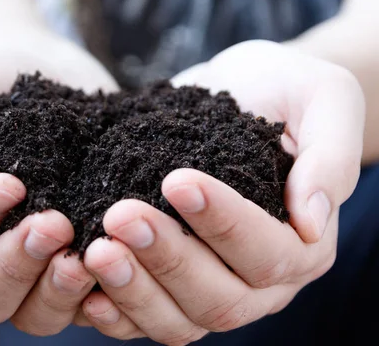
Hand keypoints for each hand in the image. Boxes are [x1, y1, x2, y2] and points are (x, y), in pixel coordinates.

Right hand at [0, 29, 117, 333]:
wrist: (38, 68)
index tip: (9, 182)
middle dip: (14, 266)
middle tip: (53, 223)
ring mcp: (30, 270)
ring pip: (33, 315)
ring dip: (56, 292)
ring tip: (85, 254)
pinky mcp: (77, 262)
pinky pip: (85, 305)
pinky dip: (101, 298)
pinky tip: (119, 267)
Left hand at [77, 40, 364, 343]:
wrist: (235, 89)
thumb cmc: (281, 90)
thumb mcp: (323, 99)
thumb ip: (328, 157)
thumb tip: (311, 220)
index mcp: (304, 245)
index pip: (268, 254)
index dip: (223, 224)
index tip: (176, 180)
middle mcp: (260, 281)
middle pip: (219, 299)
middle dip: (167, 260)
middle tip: (120, 216)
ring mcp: (211, 287)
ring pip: (178, 320)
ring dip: (133, 290)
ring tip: (94, 249)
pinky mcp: (169, 281)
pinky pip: (141, 317)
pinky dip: (113, 309)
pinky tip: (81, 282)